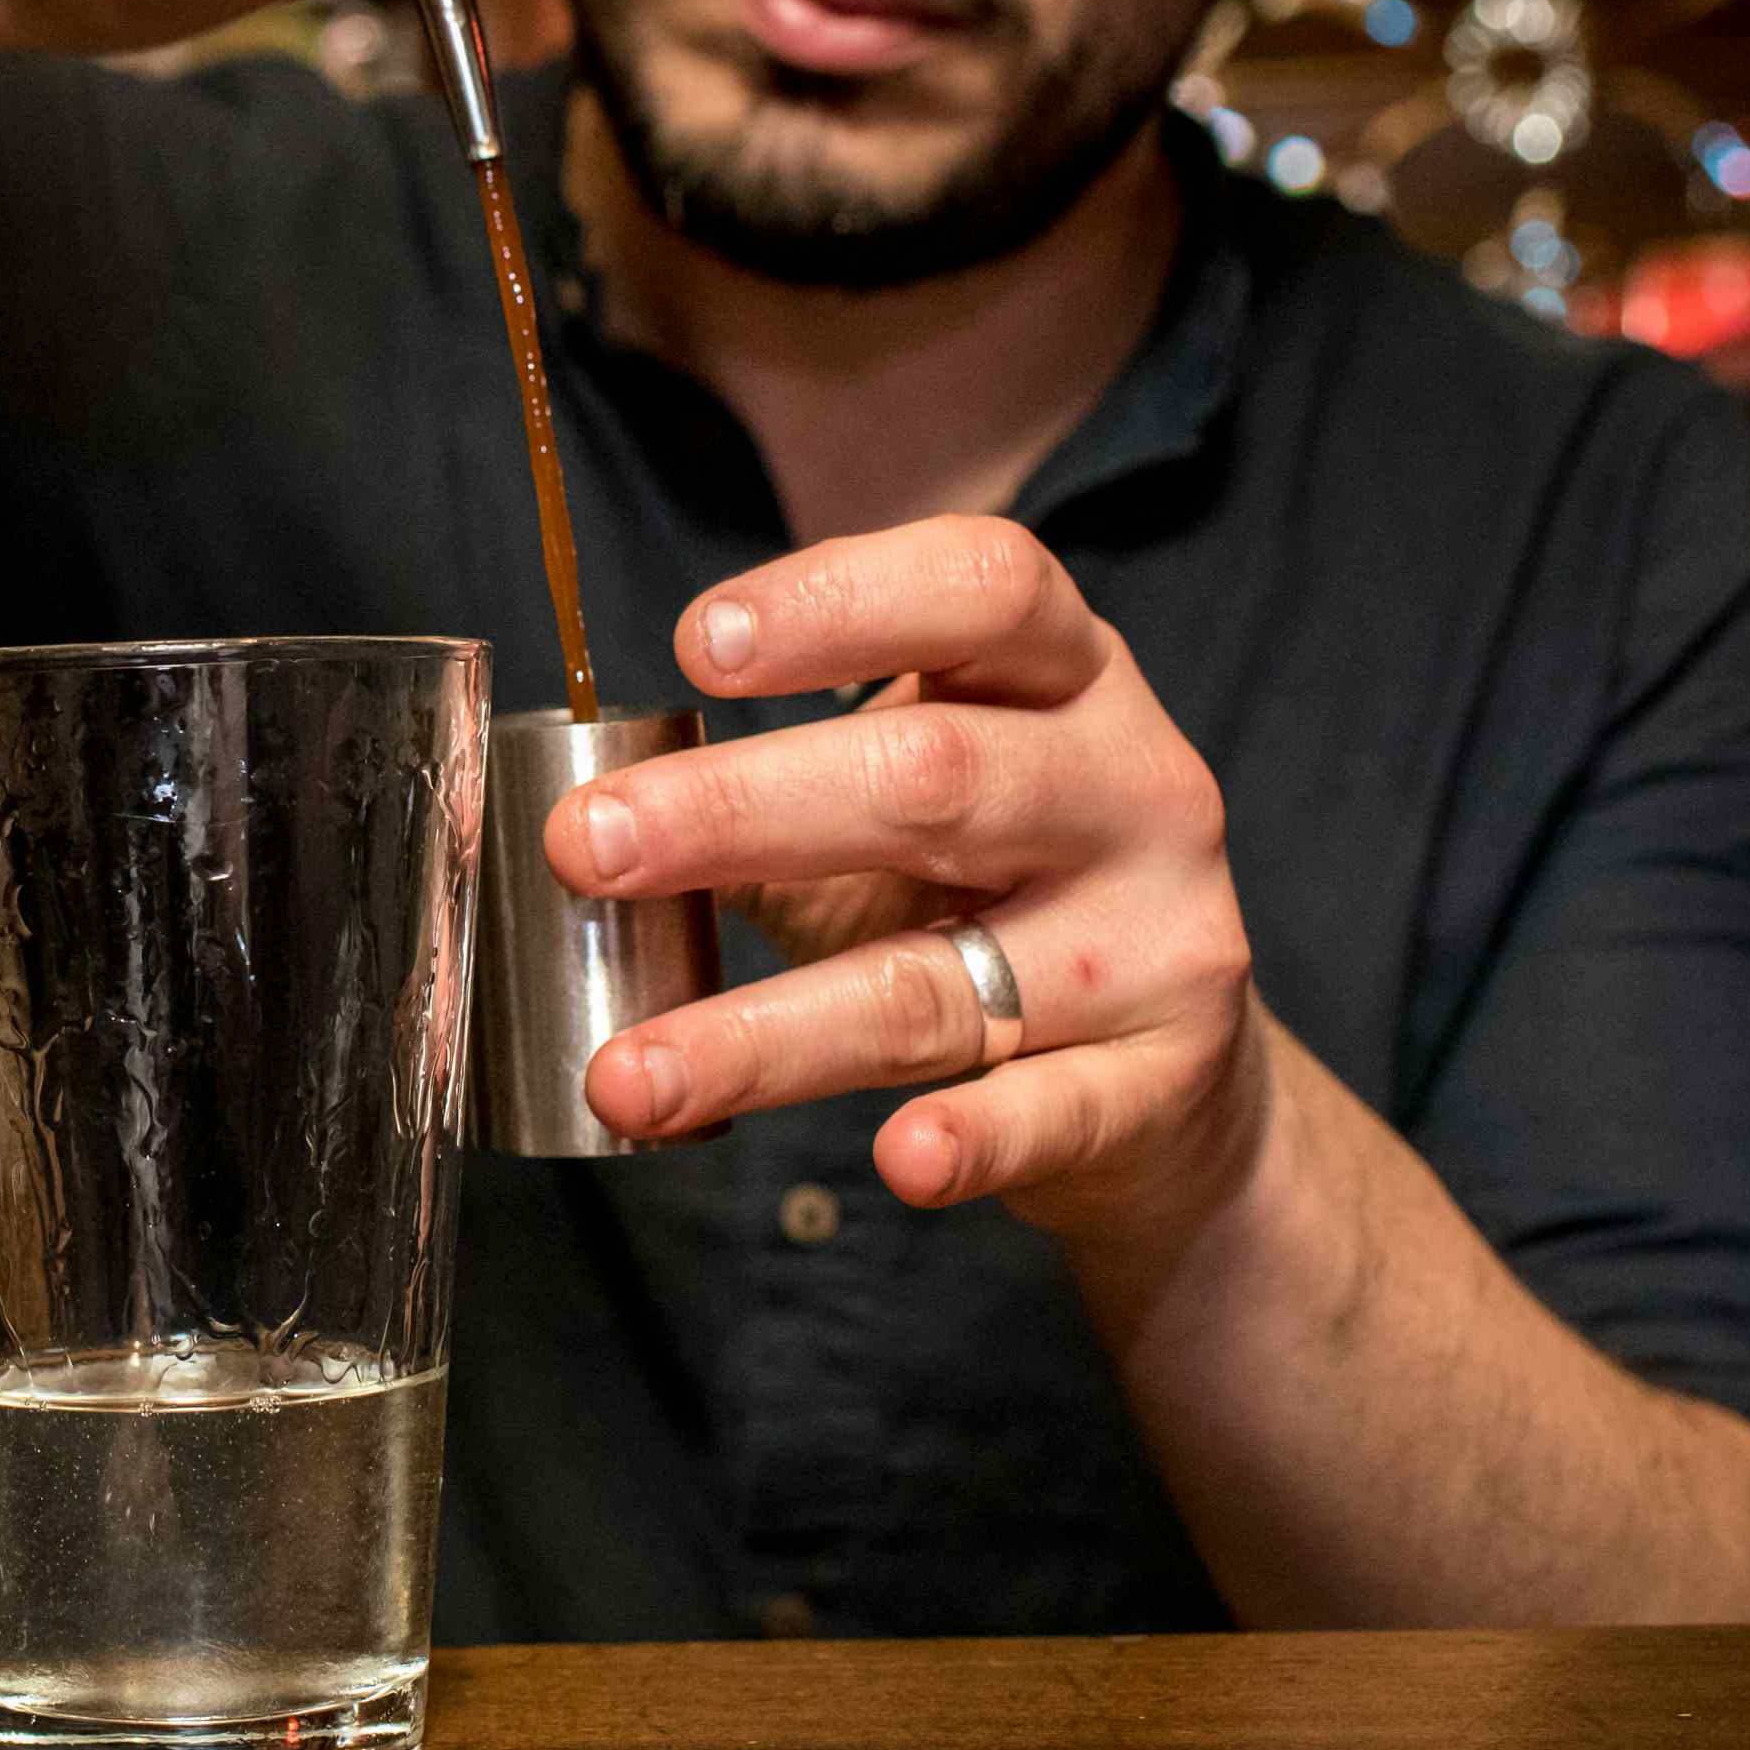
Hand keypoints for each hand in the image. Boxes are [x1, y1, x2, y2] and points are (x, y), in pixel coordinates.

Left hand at [548, 518, 1273, 1251]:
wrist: (1176, 1080)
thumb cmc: (993, 900)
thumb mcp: (912, 803)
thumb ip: (770, 793)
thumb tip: (572, 823)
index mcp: (1067, 675)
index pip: (983, 589)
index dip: (841, 602)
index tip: (692, 644)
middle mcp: (1133, 786)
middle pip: (935, 776)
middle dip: (737, 810)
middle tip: (582, 847)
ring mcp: (1163, 938)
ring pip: (945, 977)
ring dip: (765, 1033)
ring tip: (628, 1074)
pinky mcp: (1166, 1081)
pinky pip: (1055, 1111)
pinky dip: (974, 1137)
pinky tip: (901, 1160)